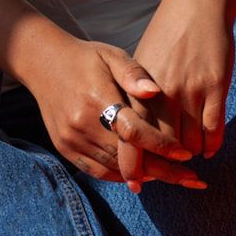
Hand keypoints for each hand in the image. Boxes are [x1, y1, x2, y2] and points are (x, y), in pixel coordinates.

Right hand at [24, 36, 207, 192]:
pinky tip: (141, 174)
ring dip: (144, 175)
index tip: (186, 155)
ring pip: (114, 168)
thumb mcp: (112, 56)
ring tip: (173, 176)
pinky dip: (120, 175)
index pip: (135, 132)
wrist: (43, 64)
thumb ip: (134, 74)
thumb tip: (154, 92)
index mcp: (98, 98)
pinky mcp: (65, 147)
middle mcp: (82, 123)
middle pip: (128, 157)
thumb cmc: (86, 58)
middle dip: (163, 170)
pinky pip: (96, 171)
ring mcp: (71, 138)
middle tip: (192, 179)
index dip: (162, 145)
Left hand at [128, 0, 234, 176]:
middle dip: (163, 168)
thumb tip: (129, 133)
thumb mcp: (141, 63)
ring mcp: (189, 89)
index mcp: (138, 88)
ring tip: (189, 162)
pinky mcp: (215, 85)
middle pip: (160, 145)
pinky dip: (212, 144)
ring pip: (189, 142)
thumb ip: (133, 97)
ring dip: (190, 156)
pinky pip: (214, 128)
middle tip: (169, 178)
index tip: (137, 181)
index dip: (134, 163)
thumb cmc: (167, 36)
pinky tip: (210, 148)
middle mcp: (162, 92)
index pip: (132, 137)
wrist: (199, 3)